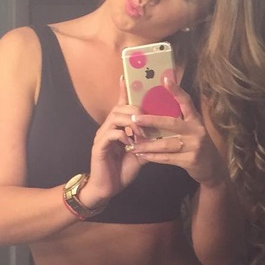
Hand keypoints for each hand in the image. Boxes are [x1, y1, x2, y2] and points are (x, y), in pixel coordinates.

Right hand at [86, 76, 145, 201]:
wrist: (108, 188)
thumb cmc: (123, 169)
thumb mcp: (141, 154)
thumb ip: (149, 142)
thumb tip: (165, 134)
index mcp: (118, 126)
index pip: (120, 103)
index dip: (122, 90)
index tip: (125, 76)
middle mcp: (108, 127)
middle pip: (120, 107)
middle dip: (136, 110)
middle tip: (149, 120)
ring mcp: (102, 136)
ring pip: (116, 117)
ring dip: (132, 122)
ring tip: (142, 132)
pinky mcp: (99, 147)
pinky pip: (111, 134)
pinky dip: (123, 136)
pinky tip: (131, 143)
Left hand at [129, 77, 227, 186]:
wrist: (212, 167)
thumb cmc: (197, 144)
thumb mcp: (193, 129)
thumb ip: (181, 119)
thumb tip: (159, 106)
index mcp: (196, 120)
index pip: (186, 102)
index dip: (176, 91)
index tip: (165, 80)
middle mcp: (196, 130)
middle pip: (171, 123)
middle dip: (151, 120)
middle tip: (134, 118)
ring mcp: (194, 146)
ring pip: (166, 144)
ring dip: (147, 144)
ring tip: (132, 144)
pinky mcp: (190, 160)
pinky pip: (167, 158)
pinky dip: (153, 157)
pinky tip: (142, 155)